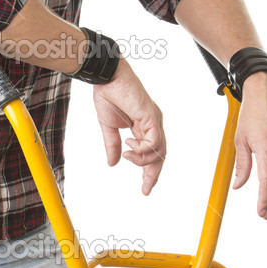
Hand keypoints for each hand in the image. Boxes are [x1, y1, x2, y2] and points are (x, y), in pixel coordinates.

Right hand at [92, 58, 165, 194]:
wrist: (106, 78)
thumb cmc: (108, 95)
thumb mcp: (109, 127)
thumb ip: (113, 145)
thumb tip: (114, 163)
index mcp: (144, 126)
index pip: (152, 153)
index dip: (149, 171)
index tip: (144, 188)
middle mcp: (153, 124)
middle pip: (160, 155)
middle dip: (152, 174)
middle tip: (145, 189)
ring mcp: (154, 120)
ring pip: (158, 151)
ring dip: (142, 160)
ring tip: (127, 155)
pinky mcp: (151, 116)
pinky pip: (153, 141)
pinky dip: (142, 149)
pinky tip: (129, 145)